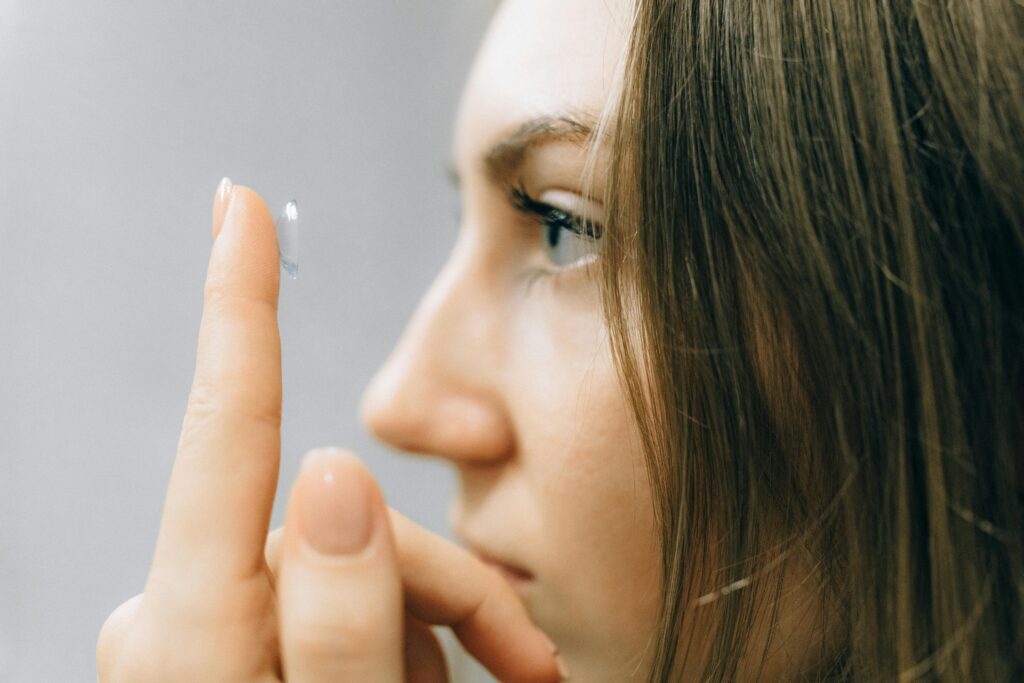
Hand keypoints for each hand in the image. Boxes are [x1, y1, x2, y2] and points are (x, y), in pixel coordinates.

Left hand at [96, 181, 562, 681]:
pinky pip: (347, 607)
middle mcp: (192, 616)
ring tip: (494, 679)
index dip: (238, 306)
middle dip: (442, 584)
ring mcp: (216, 633)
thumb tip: (335, 470)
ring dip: (435, 620)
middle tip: (524, 660)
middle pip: (345, 529)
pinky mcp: (242, 649)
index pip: (226, 432)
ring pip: (361, 568)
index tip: (235, 206)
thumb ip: (343, 618)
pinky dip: (410, 639)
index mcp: (192, 628)